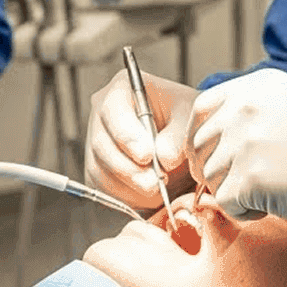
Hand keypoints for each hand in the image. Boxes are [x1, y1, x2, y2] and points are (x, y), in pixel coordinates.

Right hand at [84, 68, 197, 211]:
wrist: (182, 137)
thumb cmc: (184, 117)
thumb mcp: (191, 117)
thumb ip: (179, 135)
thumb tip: (164, 158)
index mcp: (122, 88)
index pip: (114, 110)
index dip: (127, 136)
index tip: (147, 156)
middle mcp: (102, 114)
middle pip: (102, 144)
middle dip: (130, 169)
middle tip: (155, 184)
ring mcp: (96, 142)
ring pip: (100, 170)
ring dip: (129, 187)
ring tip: (158, 192)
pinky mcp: (98, 168)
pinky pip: (102, 188)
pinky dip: (125, 197)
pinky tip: (148, 197)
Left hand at [186, 68, 286, 231]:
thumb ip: (254, 114)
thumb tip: (211, 139)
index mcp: (256, 86)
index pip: (202, 110)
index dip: (205, 140)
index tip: (222, 160)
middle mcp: (245, 107)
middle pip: (199, 147)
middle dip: (218, 171)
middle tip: (254, 185)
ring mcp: (246, 141)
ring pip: (209, 179)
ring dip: (235, 193)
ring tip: (275, 192)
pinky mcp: (251, 178)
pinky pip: (224, 204)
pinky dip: (246, 213)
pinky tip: (278, 206)